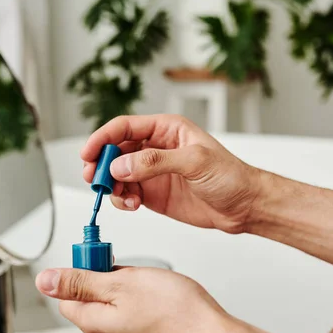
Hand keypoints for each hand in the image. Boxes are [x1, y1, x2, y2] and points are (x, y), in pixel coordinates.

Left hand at [35, 266, 227, 332]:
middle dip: (108, 275)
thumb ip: (81, 282)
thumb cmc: (175, 313)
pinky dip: (144, 296)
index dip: (81, 269)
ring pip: (117, 301)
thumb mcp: (122, 284)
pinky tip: (161, 292)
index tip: (100, 257)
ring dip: (129, 284)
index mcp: (93, 321)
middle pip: (92, 297)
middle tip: (131, 268)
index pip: (67, 294)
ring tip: (151, 280)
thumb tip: (45, 281)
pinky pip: (135, 310)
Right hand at [81, 114, 261, 233]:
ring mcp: (152, 172)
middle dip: (101, 164)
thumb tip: (121, 165)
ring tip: (121, 197)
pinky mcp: (153, 194)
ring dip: (111, 185)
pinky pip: (126, 193)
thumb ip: (156, 162)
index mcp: (166, 129)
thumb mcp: (195, 162)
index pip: (125, 127)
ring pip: (117, 174)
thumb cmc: (230, 176)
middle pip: (115, 150)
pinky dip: (122, 200)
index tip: (88, 153)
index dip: (102, 138)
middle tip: (95, 179)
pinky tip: (131, 205)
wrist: (244, 206)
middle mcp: (155, 148)